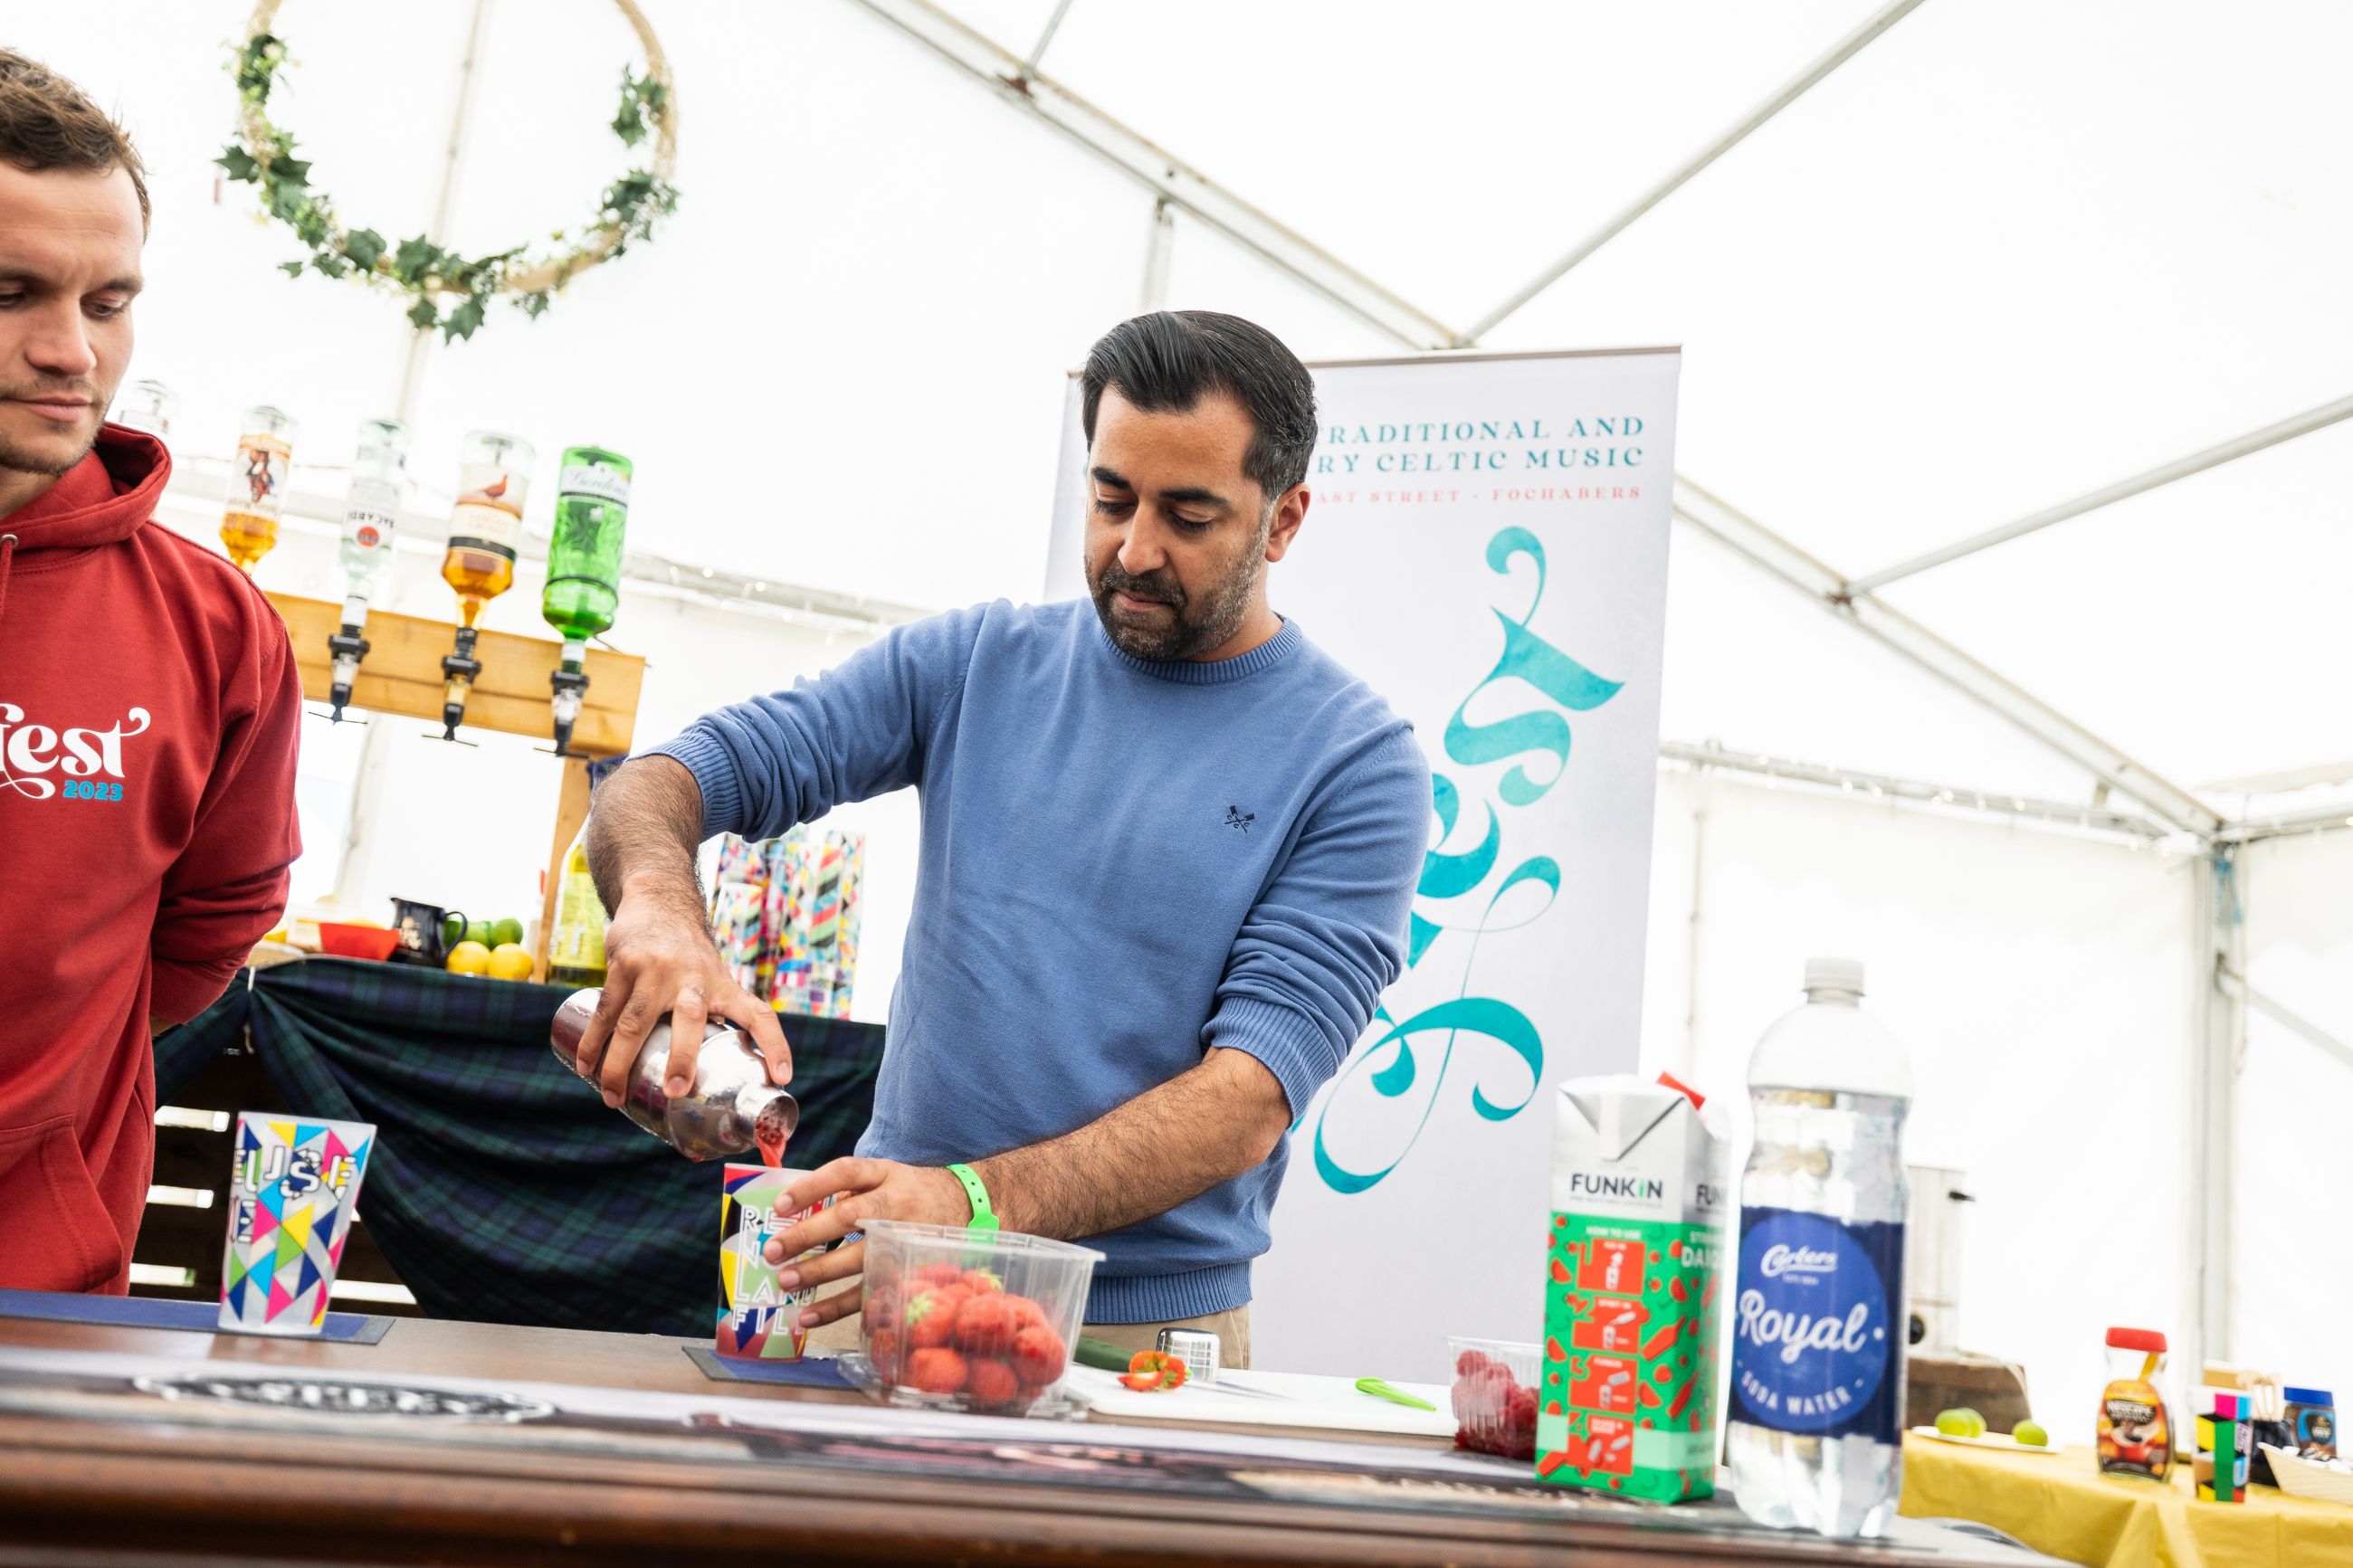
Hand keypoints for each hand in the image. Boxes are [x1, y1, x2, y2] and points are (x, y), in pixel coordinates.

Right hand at [569, 872, 791, 1107]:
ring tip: (612, 1099)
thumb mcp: (713, 979)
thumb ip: (712, 1019)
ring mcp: (656, 970)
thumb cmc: (688, 957)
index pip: (758, 1015)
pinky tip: (586, 1067)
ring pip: (634, 1022)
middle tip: (677, 1090)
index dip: (775, 1046)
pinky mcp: (623, 964)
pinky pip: (605, 1011)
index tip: (783, 1078)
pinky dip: (594, 1042)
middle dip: (683, 1056)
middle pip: (689, 1019)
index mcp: (722, 986)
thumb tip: (701, 1080)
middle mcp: (693, 978)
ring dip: (620, 1064)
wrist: (659, 900)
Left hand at [763, 1158, 971, 1329]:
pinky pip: (869, 1292)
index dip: (812, 1187)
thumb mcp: (884, 1174)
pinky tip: (808, 1315)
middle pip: (848, 1216)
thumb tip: (794, 1211)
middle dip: (807, 1234)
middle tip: (773, 1249)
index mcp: (885, 1174)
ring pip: (858, 1258)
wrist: (964, 1204)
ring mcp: (902, 1240)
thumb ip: (846, 1186)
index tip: (780, 1205)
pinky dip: (837, 1308)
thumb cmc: (908, 1191)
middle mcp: (896, 1204)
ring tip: (785, 1280)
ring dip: (819, 1272)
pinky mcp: (905, 1272)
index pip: (846, 1172)